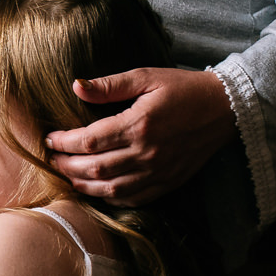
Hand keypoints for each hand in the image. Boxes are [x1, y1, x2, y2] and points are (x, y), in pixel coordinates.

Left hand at [45, 67, 234, 205]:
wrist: (225, 109)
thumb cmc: (183, 88)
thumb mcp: (146, 77)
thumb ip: (110, 85)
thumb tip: (76, 86)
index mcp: (139, 124)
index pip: (89, 141)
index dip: (64, 142)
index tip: (50, 138)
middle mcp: (147, 153)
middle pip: (94, 169)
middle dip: (66, 165)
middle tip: (52, 158)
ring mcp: (158, 172)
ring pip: (110, 189)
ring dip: (83, 184)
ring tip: (68, 174)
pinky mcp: (168, 183)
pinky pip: (132, 199)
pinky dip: (109, 198)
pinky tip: (97, 189)